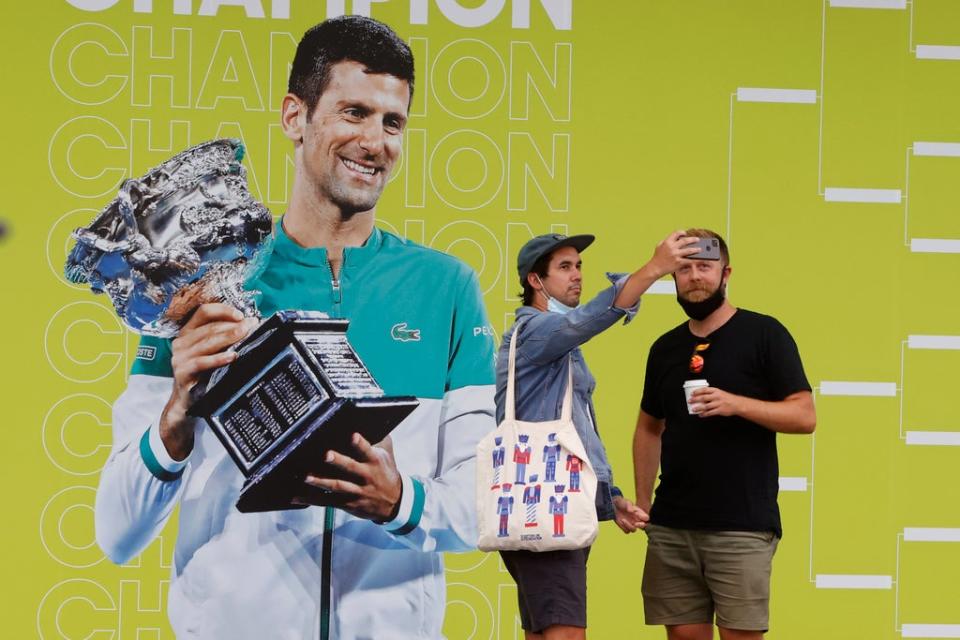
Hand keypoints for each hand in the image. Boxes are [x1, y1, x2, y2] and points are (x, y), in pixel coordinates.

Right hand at [159, 303, 257, 459]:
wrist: (187, 402)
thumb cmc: (204, 374)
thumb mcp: (211, 353)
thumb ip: (224, 338)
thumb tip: (251, 325)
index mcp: (188, 332)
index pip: (204, 312)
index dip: (223, 310)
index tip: (241, 315)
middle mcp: (181, 342)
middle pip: (210, 327)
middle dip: (233, 326)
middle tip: (251, 326)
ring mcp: (180, 358)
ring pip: (207, 342)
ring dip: (228, 338)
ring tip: (245, 335)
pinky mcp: (182, 373)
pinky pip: (201, 362)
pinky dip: (218, 358)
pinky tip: (232, 356)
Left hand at [299, 434, 402, 521]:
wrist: (394, 502)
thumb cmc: (386, 473)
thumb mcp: (387, 455)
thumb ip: (380, 438)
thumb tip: (372, 419)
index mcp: (375, 461)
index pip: (368, 451)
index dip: (360, 444)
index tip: (353, 436)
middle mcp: (366, 476)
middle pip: (351, 468)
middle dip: (339, 461)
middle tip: (326, 455)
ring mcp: (357, 491)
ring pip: (338, 486)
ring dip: (322, 482)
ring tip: (307, 477)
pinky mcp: (348, 503)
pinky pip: (328, 502)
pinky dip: (312, 499)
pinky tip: (298, 497)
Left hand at [613, 496, 648, 533]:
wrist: (613, 506)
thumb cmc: (622, 503)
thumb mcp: (626, 502)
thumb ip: (629, 506)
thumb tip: (631, 511)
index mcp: (639, 513)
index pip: (646, 518)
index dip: (644, 518)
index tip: (638, 515)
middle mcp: (637, 520)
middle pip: (643, 527)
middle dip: (640, 526)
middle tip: (635, 523)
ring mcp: (631, 524)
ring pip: (634, 530)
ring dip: (629, 526)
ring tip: (623, 519)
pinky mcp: (625, 527)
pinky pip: (626, 531)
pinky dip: (623, 527)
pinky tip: (620, 521)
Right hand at [647, 231, 701, 278]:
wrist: (655, 268)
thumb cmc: (657, 258)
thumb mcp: (659, 246)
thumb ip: (667, 241)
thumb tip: (676, 238)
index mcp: (667, 242)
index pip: (676, 233)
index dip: (681, 232)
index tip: (685, 233)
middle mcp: (672, 247)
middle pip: (685, 241)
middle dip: (693, 239)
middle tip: (698, 240)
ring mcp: (675, 255)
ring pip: (689, 250)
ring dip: (696, 249)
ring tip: (700, 249)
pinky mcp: (678, 262)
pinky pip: (689, 260)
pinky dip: (695, 260)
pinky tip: (699, 259)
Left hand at [690, 386, 742, 417]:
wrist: (737, 404)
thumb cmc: (727, 398)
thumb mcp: (719, 393)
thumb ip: (711, 394)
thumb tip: (700, 397)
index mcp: (716, 391)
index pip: (704, 390)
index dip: (697, 391)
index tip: (692, 393)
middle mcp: (716, 396)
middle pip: (703, 397)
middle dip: (695, 399)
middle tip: (690, 401)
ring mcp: (718, 403)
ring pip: (706, 406)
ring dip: (698, 408)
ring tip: (693, 409)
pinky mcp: (720, 410)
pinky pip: (710, 412)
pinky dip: (704, 414)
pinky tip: (700, 414)